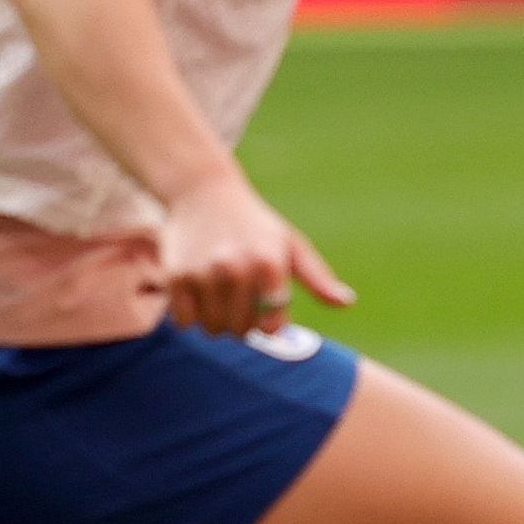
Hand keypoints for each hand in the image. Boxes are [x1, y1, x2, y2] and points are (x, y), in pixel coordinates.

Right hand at [155, 167, 351, 338]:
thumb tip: (347, 303)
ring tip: (218, 294)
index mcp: (270, 264)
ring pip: (212, 329)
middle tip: (238, 298)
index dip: (268, 322)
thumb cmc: (255, 225)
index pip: (271, 327)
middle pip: (241, 331)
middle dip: (241, 323)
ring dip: (215, 320)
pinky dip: (189, 315)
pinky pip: (184, 321)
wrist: (203, 193)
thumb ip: (318, 278)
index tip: (263, 305)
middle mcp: (237, 269)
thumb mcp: (291, 245)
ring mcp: (204, 273)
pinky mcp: (176, 276)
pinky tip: (196, 292)